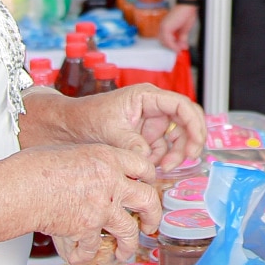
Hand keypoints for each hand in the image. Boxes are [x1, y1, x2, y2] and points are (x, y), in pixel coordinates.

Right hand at [16, 141, 161, 263]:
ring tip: (125, 251)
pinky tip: (82, 255)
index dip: (149, 178)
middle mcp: (112, 183)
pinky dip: (86, 254)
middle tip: (150, 224)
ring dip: (129, 245)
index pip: (143, 166)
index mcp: (109, 158)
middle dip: (154, 215)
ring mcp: (102, 207)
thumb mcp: (72, 151)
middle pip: (148, 200)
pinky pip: (94, 248)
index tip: (148, 187)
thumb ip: (91, 161)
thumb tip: (93, 170)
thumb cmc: (35, 167)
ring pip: (129, 230)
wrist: (21, 188)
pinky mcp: (87, 229)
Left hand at [64, 85, 205, 168]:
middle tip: (184, 160)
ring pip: (175, 139)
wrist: (68, 127)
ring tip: (162, 168)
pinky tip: (151, 168)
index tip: (195, 144)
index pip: (181, 106)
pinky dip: (161, 160)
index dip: (194, 124)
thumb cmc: (86, 117)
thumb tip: (148, 159)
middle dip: (187, 142)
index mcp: (147, 96)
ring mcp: (149, 123)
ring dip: (173, 155)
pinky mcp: (144, 138)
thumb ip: (131, 144)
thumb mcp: (110, 131)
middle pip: (184, 123)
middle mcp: (152, 108)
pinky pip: (161, 149)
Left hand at [161, 2, 197, 52]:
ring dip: (173, 47)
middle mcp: (163, 26)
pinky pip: (168, 41)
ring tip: (180, 50)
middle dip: (172, 47)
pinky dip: (173, 46)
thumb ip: (182, 39)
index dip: (172, 45)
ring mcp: (163, 27)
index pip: (165, 39)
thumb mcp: (184, 30)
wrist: (187, 6)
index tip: (178, 50)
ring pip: (165, 42)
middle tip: (180, 50)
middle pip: (164, 42)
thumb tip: (183, 46)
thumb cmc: (186, 14)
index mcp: (166, 26)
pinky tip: (178, 48)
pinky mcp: (166, 28)